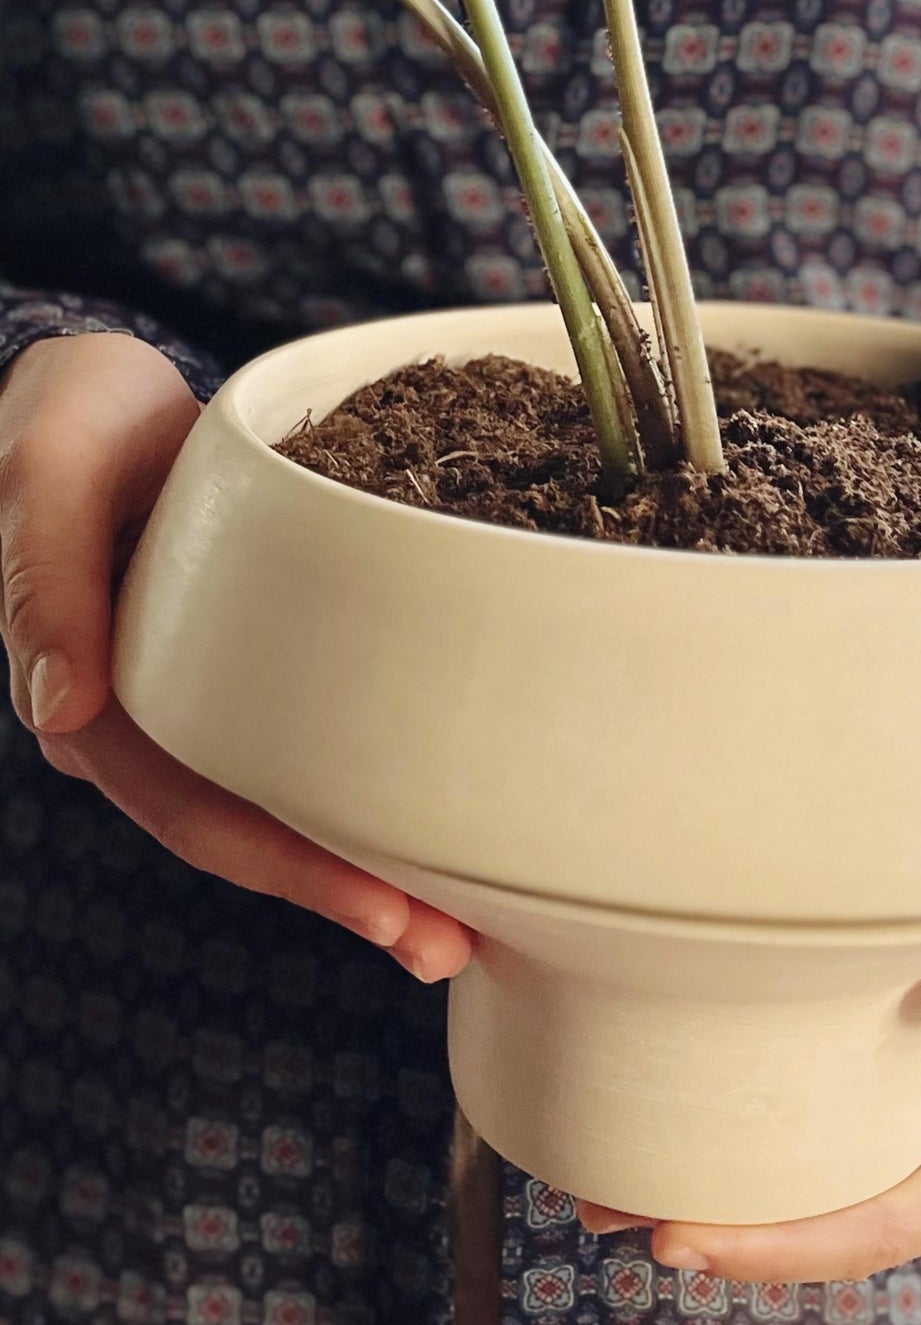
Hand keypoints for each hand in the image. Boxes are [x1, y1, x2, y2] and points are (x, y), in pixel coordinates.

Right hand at [0, 333, 472, 981]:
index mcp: (95, 700)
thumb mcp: (46, 474)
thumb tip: (58, 707)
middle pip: (252, 831)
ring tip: (463, 912)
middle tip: (448, 946)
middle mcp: (150, 717)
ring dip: (368, 854)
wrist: (103, 390)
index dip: (288, 870)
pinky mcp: (249, 662)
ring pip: (286, 796)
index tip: (385, 912)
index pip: (196, 811)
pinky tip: (433, 805)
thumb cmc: (68, 420)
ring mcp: (203, 695)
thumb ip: (41, 577)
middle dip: (348, 894)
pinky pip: (308, 736)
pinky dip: (367, 777)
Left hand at [575, 895, 920, 1281]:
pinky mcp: (863, 1092)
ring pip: (798, 1184)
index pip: (895, 1223)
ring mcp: (900, 1130)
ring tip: (597, 1192)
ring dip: (705, 1190)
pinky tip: (641, 1121)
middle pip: (829, 1221)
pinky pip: (792, 1127)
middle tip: (614, 1216)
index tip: (693, 1238)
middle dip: (726, 1233)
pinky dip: (722, 1132)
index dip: (794, 1245)